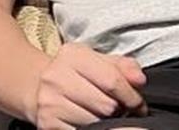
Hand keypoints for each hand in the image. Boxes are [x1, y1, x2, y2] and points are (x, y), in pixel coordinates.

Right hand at [29, 42, 147, 129]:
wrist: (40, 87)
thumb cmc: (78, 74)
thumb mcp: (100, 61)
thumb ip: (124, 66)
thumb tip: (139, 80)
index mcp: (72, 55)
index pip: (112, 80)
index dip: (132, 96)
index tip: (138, 104)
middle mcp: (56, 76)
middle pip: (106, 105)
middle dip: (119, 110)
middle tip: (120, 110)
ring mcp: (49, 102)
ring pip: (95, 123)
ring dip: (106, 123)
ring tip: (104, 115)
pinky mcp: (47, 123)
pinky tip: (90, 122)